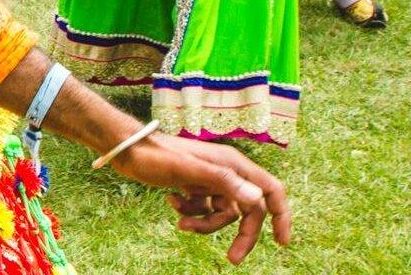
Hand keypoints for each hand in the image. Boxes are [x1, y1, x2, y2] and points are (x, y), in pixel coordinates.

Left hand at [110, 133, 291, 264]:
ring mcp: (212, 180)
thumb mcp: (188, 170)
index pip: (271, 190)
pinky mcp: (197, 187)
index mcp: (233, 165)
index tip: (282, 243)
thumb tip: (256, 200)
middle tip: (232, 259)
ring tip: (181, 223)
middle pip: (249, 211)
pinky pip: (204, 210)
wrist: (128, 150)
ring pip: (223, 214)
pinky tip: (172, 203)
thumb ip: (223, 181)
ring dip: (204, 224)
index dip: (282, 216)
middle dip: (240, 235)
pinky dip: (191, 214)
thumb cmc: (157, 155)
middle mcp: (227, 172)